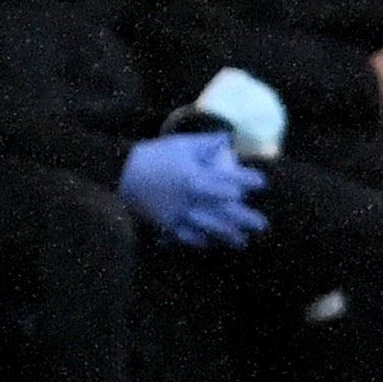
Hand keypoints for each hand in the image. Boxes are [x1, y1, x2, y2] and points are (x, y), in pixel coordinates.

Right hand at [119, 132, 267, 246]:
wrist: (120, 172)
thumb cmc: (154, 156)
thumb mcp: (180, 144)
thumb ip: (206, 143)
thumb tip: (229, 138)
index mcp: (194, 177)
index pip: (228, 181)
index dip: (247, 181)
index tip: (261, 182)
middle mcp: (189, 199)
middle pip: (224, 213)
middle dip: (245, 219)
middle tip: (262, 225)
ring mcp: (178, 215)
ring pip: (209, 229)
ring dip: (229, 236)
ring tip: (243, 241)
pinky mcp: (166, 225)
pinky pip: (188, 237)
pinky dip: (202, 241)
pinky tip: (212, 243)